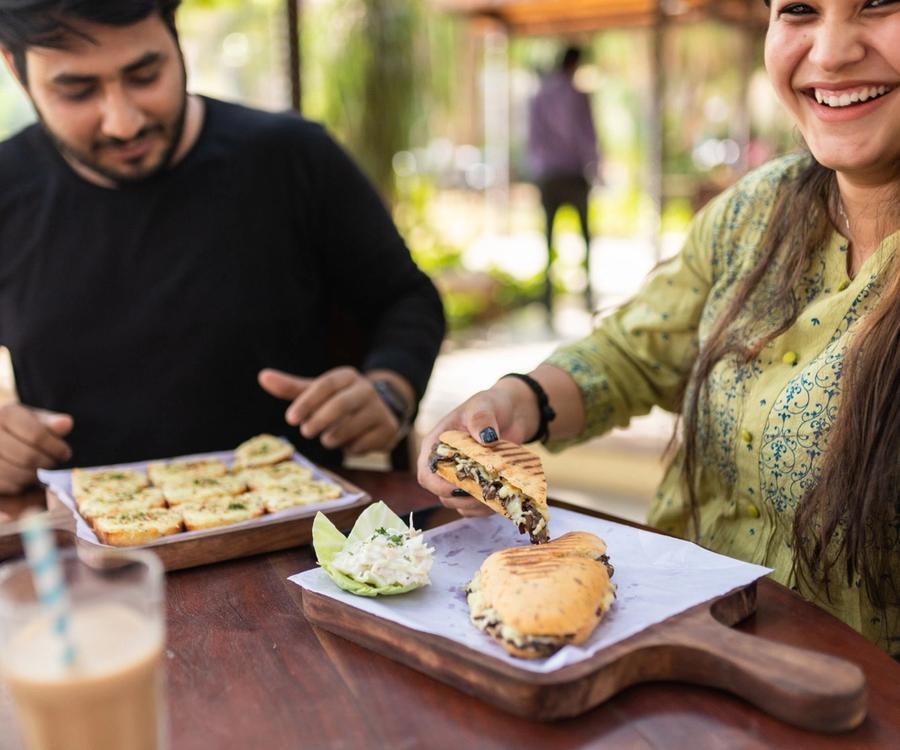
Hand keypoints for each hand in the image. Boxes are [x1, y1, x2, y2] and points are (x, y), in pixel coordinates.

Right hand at [0, 404, 72, 494]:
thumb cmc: (19, 426)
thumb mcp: (35, 419)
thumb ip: (51, 422)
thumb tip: (66, 423)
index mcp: (6, 415)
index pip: (37, 435)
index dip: (56, 448)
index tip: (65, 454)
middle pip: (28, 457)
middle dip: (47, 463)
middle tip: (53, 464)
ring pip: (17, 474)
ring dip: (35, 476)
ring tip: (41, 471)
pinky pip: (6, 485)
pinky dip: (20, 485)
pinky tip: (25, 477)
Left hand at [258, 367, 400, 453]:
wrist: (379, 411)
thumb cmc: (338, 401)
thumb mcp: (316, 393)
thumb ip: (291, 388)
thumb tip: (262, 376)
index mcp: (346, 376)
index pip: (325, 385)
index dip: (306, 402)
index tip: (290, 419)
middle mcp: (366, 389)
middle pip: (341, 405)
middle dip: (319, 421)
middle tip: (305, 432)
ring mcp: (380, 409)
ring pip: (351, 427)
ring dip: (333, 437)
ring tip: (327, 438)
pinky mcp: (387, 429)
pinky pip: (363, 444)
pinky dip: (350, 448)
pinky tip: (349, 443)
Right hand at [416, 379, 537, 517]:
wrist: (512, 412)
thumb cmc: (491, 405)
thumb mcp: (483, 406)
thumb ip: (481, 419)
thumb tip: (486, 439)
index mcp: (436, 446)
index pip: (426, 475)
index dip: (438, 486)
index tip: (459, 486)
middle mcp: (445, 465)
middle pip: (443, 496)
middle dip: (463, 498)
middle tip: (486, 491)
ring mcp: (462, 477)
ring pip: (461, 505)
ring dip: (478, 505)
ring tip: (498, 493)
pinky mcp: (479, 486)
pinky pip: (479, 506)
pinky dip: (490, 506)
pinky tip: (504, 495)